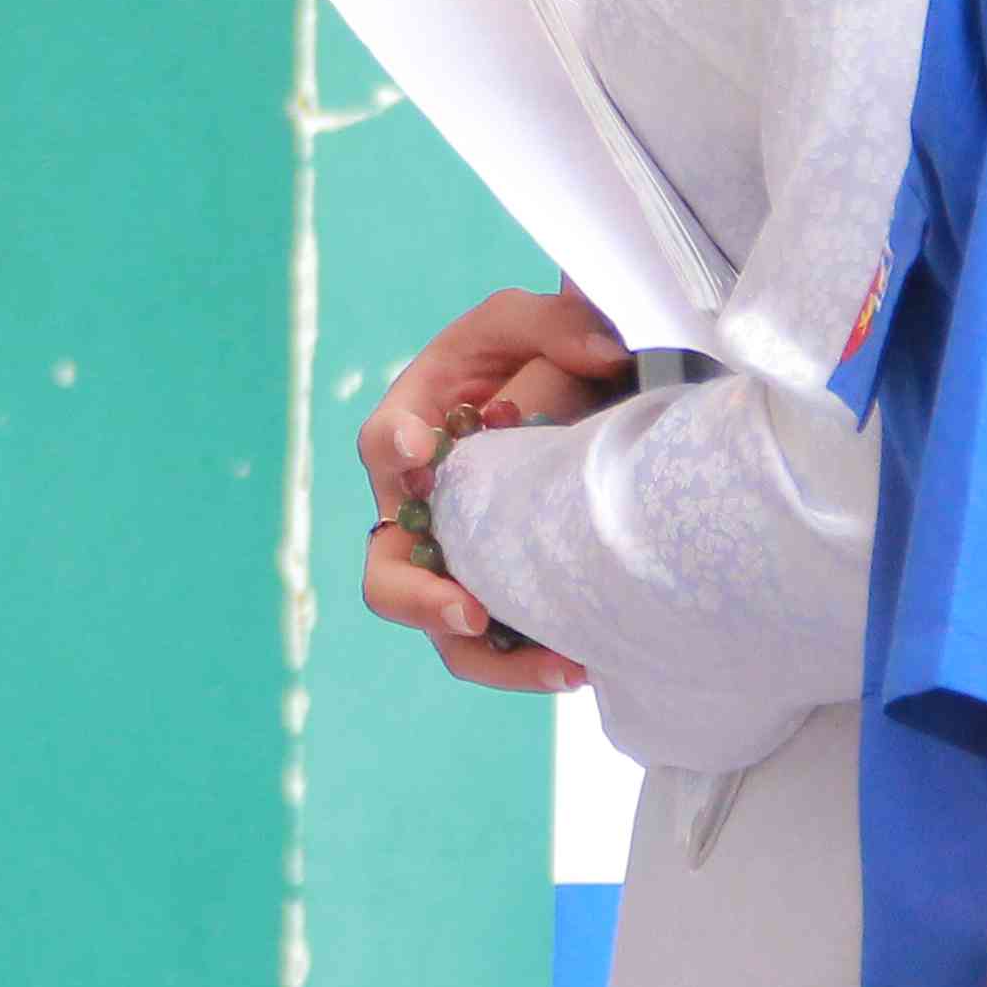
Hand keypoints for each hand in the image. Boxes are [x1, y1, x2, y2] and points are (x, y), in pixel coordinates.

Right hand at [350, 285, 632, 693]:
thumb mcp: (533, 321)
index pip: (383, 445)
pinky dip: (537, 662)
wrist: (585, 401)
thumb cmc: (536, 353)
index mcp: (413, 432)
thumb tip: (604, 354)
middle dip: (420, 600)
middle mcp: (423, 510)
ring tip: (560, 664)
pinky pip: (506, 645)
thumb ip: (557, 322)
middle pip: (389, 572)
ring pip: (448, 630)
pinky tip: (586, 662)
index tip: (422, 449)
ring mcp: (460, 561)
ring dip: (495, 659)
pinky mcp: (506, 596)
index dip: (395, 450)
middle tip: (469, 612)